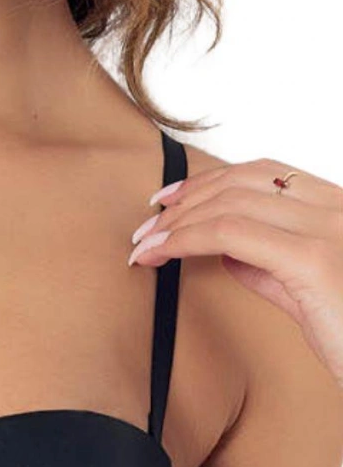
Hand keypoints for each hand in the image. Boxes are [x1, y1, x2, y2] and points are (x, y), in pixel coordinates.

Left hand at [128, 155, 342, 388]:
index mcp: (341, 208)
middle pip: (242, 182)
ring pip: (231, 204)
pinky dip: (185, 240)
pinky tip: (161, 254)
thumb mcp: (310, 294)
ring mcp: (329, 230)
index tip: (170, 200)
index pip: (265, 172)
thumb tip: (226, 249)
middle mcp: (339, 209)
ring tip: (144, 245)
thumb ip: (272, 266)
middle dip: (185, 200)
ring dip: (177, 222)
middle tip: (146, 226)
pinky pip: (231, 235)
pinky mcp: (315, 261)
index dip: (211, 180)